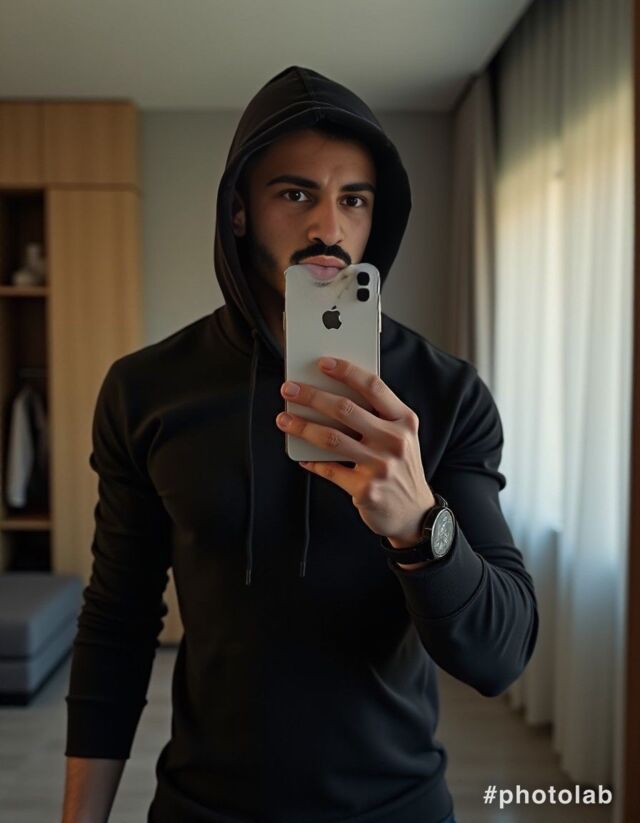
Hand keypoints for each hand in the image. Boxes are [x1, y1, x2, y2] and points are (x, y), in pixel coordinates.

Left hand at [276, 357, 435, 548]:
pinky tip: (302, 455)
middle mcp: (394, 440)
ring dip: (302, 427)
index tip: (323, 363)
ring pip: (331, 439)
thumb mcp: (401, 436)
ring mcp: (380, 466)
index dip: (346, 371)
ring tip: (284, 419)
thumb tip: (332, 393)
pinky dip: (312, 461)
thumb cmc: (400, 467)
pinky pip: (330, 470)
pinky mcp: (366, 489)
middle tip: (289, 390)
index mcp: (404, 420)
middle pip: (345, 409)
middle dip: (312, 396)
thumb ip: (377, 416)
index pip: (373, 387)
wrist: (415, 514)